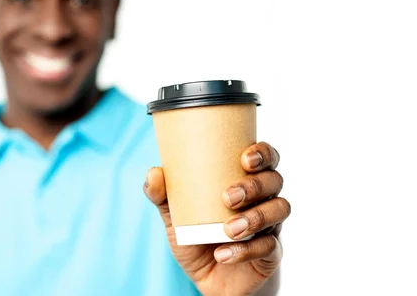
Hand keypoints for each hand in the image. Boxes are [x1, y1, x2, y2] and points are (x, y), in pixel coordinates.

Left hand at [144, 142, 289, 295]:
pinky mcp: (270, 254)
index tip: (245, 159)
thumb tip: (154, 173)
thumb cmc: (195, 238)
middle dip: (254, 186)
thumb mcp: (175, 216)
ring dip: (254, 217)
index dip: (263, 153)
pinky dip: (245, 250)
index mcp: (245, 181)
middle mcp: (263, 199)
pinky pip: (269, 247)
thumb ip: (162, 195)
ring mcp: (270, 226)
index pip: (266, 158)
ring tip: (228, 229)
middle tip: (228, 197)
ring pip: (279, 210)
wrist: (207, 279)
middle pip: (275, 181)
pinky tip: (223, 253)